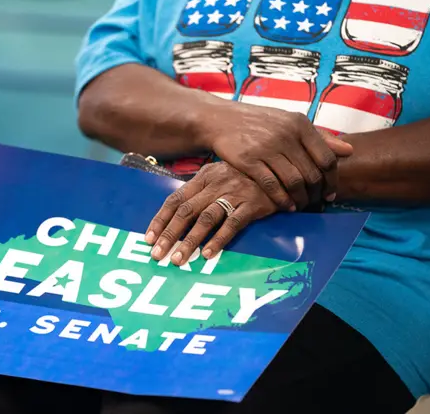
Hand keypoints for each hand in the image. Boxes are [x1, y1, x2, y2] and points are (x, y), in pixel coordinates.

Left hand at [146, 162, 276, 264]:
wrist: (280, 170)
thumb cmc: (244, 177)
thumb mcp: (219, 177)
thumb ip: (200, 192)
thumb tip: (175, 217)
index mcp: (203, 178)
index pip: (175, 199)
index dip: (160, 220)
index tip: (148, 238)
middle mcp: (215, 185)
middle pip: (186, 211)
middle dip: (169, 234)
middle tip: (157, 255)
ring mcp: (234, 194)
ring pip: (206, 219)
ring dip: (190, 241)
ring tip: (178, 259)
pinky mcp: (252, 205)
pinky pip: (232, 224)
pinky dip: (218, 240)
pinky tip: (207, 254)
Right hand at [194, 100, 352, 209]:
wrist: (222, 120)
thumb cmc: (261, 123)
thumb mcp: (291, 123)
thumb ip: (320, 137)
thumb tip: (349, 150)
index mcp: (300, 124)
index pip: (327, 158)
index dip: (332, 180)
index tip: (330, 194)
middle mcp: (286, 135)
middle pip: (311, 174)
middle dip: (316, 194)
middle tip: (314, 204)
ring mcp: (266, 148)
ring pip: (294, 182)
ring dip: (300, 199)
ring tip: (300, 206)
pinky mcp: (248, 161)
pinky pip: (271, 185)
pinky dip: (281, 200)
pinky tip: (286, 206)